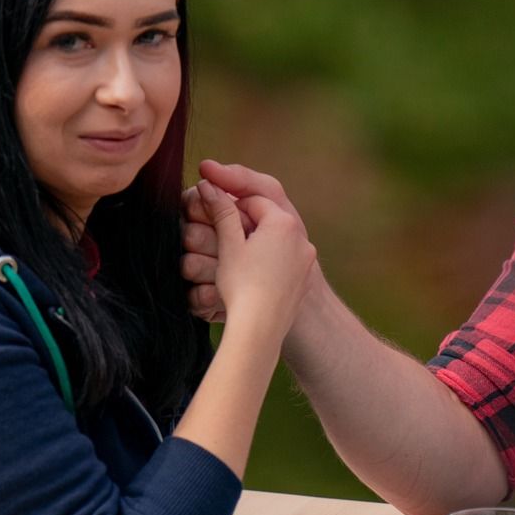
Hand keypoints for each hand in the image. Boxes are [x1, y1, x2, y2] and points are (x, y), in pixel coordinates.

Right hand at [180, 160, 306, 321]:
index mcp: (282, 222)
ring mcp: (304, 261)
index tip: (212, 209)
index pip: (252, 200)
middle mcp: (300, 238)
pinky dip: (267, 261)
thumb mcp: (228, 245)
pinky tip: (250, 273)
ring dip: (256, 242)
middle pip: (267, 219)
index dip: (230, 204)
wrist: (261, 330)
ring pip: (276, 240)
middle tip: (221, 232)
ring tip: (235, 254)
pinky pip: (284, 261)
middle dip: (244, 222)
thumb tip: (209, 184)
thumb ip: (221, 211)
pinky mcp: (303, 280)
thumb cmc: (242, 285)